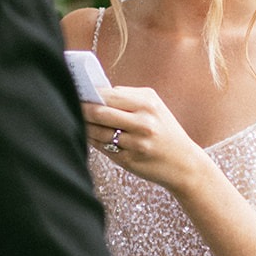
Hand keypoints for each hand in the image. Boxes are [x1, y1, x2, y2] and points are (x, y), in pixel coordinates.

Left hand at [82, 87, 203, 194]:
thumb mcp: (155, 107)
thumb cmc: (165, 131)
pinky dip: (94, 141)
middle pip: (100, 113)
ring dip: (85, 126)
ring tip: (78, 121)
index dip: (90, 93)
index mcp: (147, 104)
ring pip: (99, 132)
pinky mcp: (129, 160)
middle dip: (82, 109)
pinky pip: (103, 148)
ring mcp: (136, 143)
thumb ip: (128, 98)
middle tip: (72, 106)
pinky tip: (90, 136)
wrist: (184, 163)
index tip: (78, 91)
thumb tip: (97, 93)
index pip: (109, 95)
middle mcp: (143, 123)